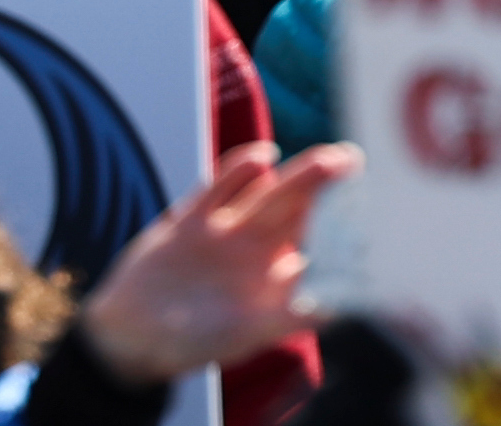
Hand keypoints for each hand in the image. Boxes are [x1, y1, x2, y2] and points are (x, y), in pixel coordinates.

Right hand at [78, 142, 354, 384]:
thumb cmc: (193, 343)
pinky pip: (221, 186)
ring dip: (300, 176)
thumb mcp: (250, 334)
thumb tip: (343, 307)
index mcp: (275, 281)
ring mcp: (226, 232)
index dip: (345, 229)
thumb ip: (293, 316)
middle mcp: (256, 252)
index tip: (374, 211)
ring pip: (270, 194)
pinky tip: (265, 157)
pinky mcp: (191, 219)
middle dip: (330, 190)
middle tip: (359, 164)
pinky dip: (241, 169)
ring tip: (331, 160)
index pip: (319, 248)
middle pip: (301, 211)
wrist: (126, 338)